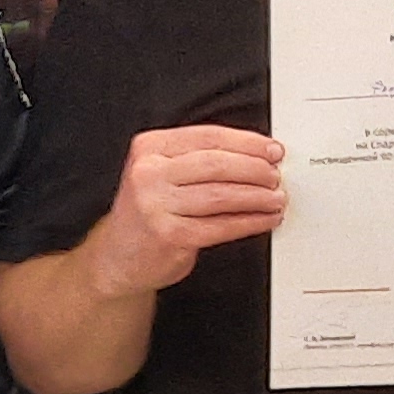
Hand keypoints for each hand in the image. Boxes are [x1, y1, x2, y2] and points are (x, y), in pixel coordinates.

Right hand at [81, 124, 284, 297]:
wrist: (117, 257)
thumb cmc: (148, 213)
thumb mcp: (160, 173)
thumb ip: (196, 159)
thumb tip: (255, 155)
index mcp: (149, 148)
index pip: (208, 137)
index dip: (247, 142)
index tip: (271, 150)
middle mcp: (149, 173)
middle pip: (217, 164)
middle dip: (256, 169)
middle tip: (275, 176)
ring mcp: (157, 205)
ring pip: (222, 195)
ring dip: (257, 197)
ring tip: (275, 198)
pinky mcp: (171, 235)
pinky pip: (221, 226)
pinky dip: (250, 222)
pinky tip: (264, 219)